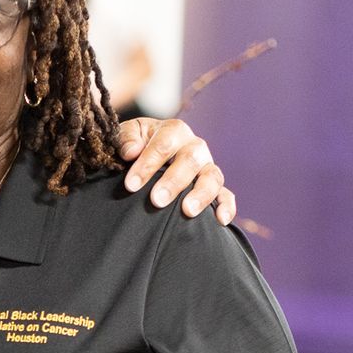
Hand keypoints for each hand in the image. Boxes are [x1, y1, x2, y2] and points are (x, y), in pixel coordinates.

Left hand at [116, 117, 236, 223]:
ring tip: (187, 211)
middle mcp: (194, 147)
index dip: (148, 164)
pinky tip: (220, 220)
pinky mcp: (215, 187)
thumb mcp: (127, 136)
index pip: (164, 144)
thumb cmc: (136, 146)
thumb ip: (126, 139)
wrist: (145, 156)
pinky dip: (226, 206)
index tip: (131, 185)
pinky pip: (226, 195)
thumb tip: (131, 152)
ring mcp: (207, 167)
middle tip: (156, 200)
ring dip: (201, 194)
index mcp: (173, 131)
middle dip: (173, 181)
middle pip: (191, 159)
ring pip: (212, 177)